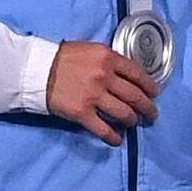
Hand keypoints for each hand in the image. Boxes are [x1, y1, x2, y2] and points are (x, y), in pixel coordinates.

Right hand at [44, 39, 159, 142]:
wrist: (37, 70)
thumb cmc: (62, 58)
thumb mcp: (91, 50)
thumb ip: (110, 61)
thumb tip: (127, 76)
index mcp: (108, 58)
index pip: (138, 74)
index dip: (150, 86)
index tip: (154, 94)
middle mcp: (104, 77)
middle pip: (136, 96)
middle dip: (148, 108)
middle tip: (152, 115)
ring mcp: (94, 96)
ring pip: (124, 113)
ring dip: (133, 121)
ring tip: (134, 124)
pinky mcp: (82, 113)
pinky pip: (104, 129)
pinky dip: (114, 137)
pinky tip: (118, 139)